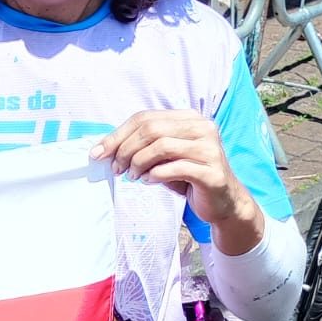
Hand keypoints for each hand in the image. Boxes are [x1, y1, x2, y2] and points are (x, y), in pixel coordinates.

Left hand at [89, 110, 263, 253]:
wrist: (223, 202)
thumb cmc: (189, 177)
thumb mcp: (164, 157)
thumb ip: (143, 146)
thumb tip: (104, 149)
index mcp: (189, 118)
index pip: (145, 117)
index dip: (118, 135)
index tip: (98, 153)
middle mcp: (202, 128)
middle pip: (151, 130)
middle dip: (125, 150)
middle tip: (116, 168)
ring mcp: (209, 149)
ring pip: (161, 146)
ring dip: (138, 163)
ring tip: (133, 176)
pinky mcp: (212, 172)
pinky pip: (174, 168)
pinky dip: (155, 175)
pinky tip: (148, 182)